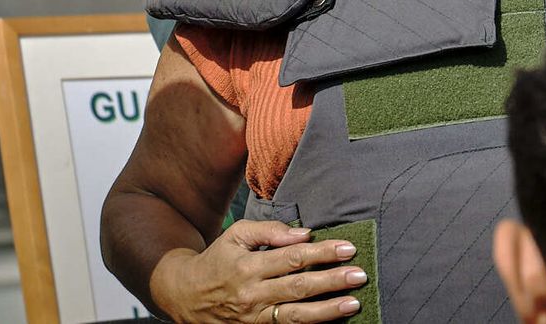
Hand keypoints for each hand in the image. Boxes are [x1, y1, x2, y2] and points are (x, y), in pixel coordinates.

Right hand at [157, 220, 365, 322]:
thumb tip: (304, 235)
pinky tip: (331, 319)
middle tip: (360, 274)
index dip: (322, 253)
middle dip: (332, 281)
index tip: (347, 248)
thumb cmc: (217, 260)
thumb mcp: (236, 236)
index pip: (293, 258)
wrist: (185, 296)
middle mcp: (253, 294)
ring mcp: (255, 318)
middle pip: (299, 287)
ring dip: (328, 310)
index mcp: (248, 266)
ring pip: (297, 316)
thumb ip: (269, 230)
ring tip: (354, 302)